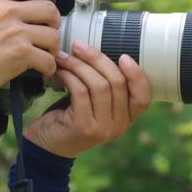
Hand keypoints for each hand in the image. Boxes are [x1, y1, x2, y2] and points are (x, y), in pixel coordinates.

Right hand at [0, 0, 62, 90]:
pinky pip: (48, 59)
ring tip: (48, 53)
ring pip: (52, 34)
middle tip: (50, 30)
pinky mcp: (21, 54)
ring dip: (53, 46)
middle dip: (54, 21)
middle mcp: (6, 11)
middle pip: (49, 9)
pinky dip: (49, 66)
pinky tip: (44, 70)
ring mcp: (16, 32)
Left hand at [23, 41, 153, 158]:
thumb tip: (101, 49)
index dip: (136, 74)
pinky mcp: (84, 127)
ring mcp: (103, 128)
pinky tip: (59, 70)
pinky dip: (69, 76)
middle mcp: (120, 126)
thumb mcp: (94, 102)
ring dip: (80, 65)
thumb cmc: (71, 116)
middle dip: (97, 59)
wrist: (47, 144)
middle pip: (117, 83)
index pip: (143, 96)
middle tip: (79, 46)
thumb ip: (106, 84)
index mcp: (127, 119)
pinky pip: (80, 91)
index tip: (122, 56)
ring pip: (99, 85)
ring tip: (64, 56)